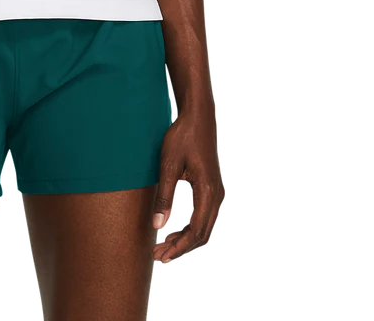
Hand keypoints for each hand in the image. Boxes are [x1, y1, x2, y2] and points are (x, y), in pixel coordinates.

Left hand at [151, 105, 225, 265]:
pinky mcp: (211, 187)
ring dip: (185, 239)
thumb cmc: (181, 138)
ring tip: (164, 247)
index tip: (160, 254)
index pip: (195, 231)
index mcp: (207, 191)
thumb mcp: (168, 166)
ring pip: (203, 226)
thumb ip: (163, 196)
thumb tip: (157, 226)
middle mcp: (216, 195)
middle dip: (180, 247)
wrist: (197, 117)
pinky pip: (203, 216)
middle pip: (201, 233)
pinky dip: (190, 228)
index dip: (178, 246)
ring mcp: (216, 192)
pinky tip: (175, 231)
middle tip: (158, 256)